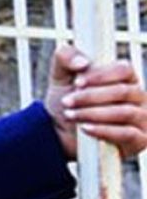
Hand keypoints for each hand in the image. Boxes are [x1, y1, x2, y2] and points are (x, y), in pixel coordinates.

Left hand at [45, 44, 146, 158]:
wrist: (59, 134)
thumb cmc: (67, 102)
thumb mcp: (61, 76)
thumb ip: (66, 57)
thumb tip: (82, 62)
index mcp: (126, 79)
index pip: (124, 69)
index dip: (100, 75)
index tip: (77, 82)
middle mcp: (139, 97)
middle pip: (123, 91)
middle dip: (90, 96)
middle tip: (66, 101)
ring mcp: (142, 119)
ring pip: (125, 112)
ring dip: (93, 113)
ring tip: (70, 115)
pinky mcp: (139, 141)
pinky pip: (128, 134)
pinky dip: (104, 130)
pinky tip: (85, 128)